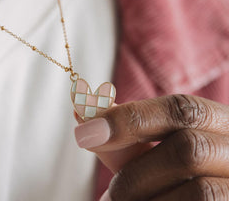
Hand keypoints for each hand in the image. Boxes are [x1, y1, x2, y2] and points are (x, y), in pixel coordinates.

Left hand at [74, 94, 228, 199]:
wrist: (209, 198)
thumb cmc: (178, 178)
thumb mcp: (158, 154)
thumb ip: (127, 139)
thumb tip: (85, 116)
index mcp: (219, 125)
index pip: (182, 108)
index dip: (131, 118)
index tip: (85, 133)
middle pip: (188, 149)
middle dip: (137, 174)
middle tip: (110, 195)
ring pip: (199, 192)